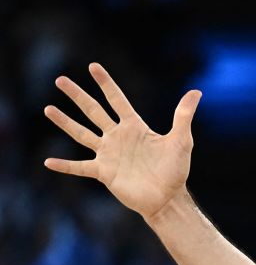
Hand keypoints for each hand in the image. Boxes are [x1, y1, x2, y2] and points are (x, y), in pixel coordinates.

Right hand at [43, 64, 199, 219]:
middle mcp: (118, 137)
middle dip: (77, 95)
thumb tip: (196, 91)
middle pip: (93, 111)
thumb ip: (183, 116)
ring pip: (81, 134)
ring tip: (48, 109)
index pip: (117, 100)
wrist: (168, 198)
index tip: (93, 66)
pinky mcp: (104, 173)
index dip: (105, 84)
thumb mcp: (181, 141)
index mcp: (134, 127)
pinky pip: (80, 168)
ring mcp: (108, 154)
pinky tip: (48, 162)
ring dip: (65, 122)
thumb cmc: (176, 170)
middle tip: (60, 80)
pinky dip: (65, 166)